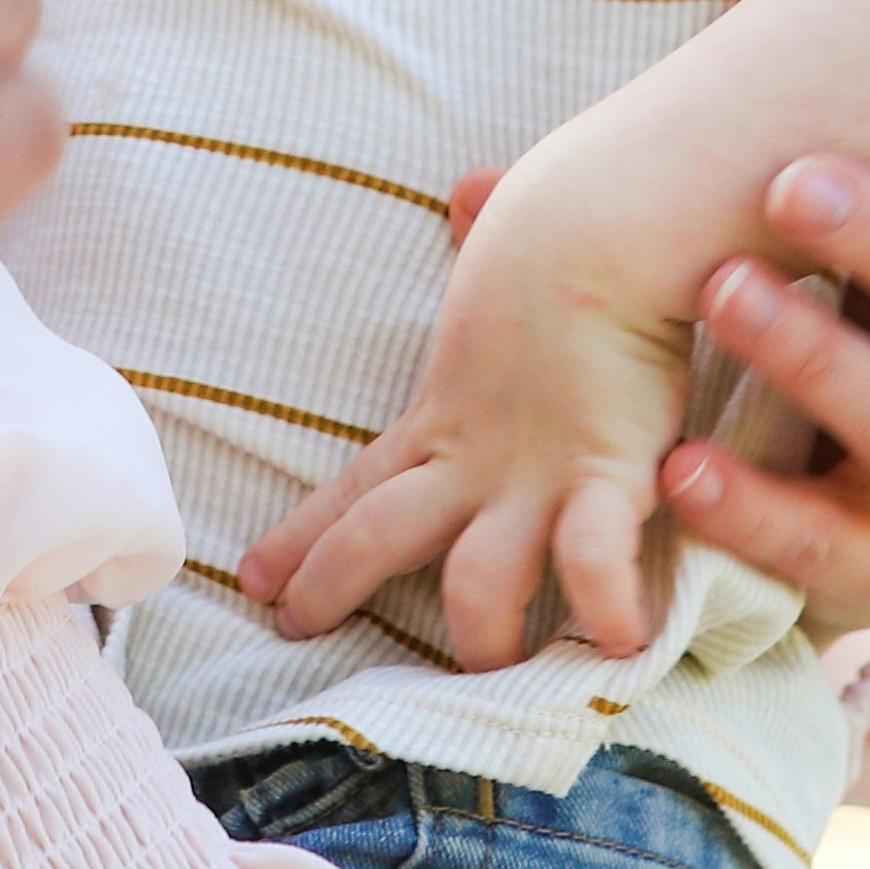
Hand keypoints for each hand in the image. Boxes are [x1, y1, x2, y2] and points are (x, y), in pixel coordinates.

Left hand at [237, 138, 710, 667]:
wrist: (609, 208)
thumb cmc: (565, 218)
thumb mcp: (506, 243)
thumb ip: (484, 229)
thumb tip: (467, 192)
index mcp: (448, 413)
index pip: (358, 488)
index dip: (304, 538)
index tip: (252, 582)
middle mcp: (478, 455)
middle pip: (379, 536)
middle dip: (331, 584)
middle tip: (290, 629)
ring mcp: (536, 472)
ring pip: (476, 583)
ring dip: (482, 638)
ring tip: (492, 676)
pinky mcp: (605, 472)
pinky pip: (594, 558)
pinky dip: (604, 602)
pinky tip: (617, 640)